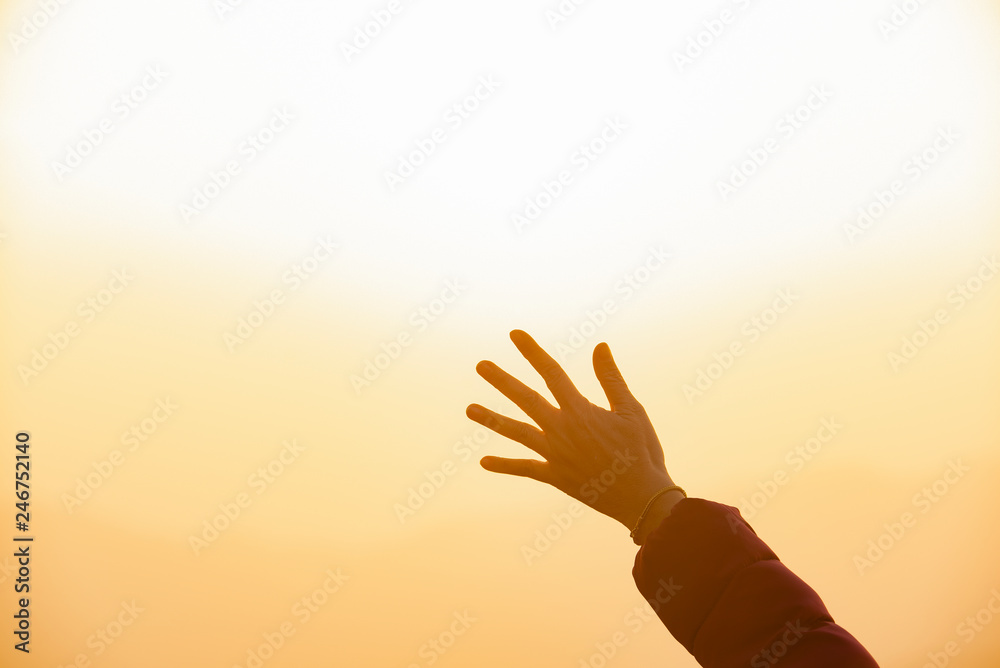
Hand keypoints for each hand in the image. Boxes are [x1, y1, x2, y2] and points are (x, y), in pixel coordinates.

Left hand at [466, 330, 678, 532]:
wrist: (641, 497)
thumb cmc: (641, 451)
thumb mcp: (631, 410)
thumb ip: (610, 378)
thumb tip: (600, 346)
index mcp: (579, 411)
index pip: (551, 373)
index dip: (532, 352)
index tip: (515, 335)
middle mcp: (561, 430)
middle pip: (525, 399)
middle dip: (502, 381)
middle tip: (481, 365)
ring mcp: (554, 454)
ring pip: (516, 433)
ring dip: (492, 419)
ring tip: (469, 409)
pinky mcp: (555, 477)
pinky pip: (525, 469)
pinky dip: (505, 466)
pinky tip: (484, 462)